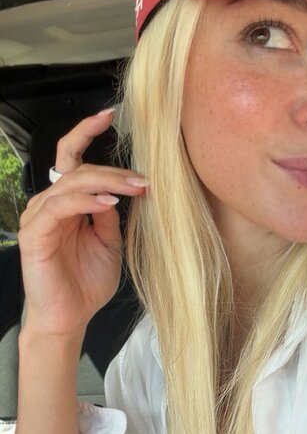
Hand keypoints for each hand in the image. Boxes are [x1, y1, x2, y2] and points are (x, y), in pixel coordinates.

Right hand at [17, 109, 147, 338]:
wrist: (69, 318)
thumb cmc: (86, 284)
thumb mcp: (110, 243)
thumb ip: (112, 214)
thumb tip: (124, 189)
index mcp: (66, 203)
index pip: (73, 158)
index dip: (87, 133)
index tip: (110, 115)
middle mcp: (49, 205)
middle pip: (76, 168)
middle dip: (113, 168)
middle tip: (144, 177)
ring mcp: (39, 217)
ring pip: (70, 184)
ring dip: (105, 181)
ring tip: (134, 187)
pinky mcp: (35, 234)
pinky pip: (59, 207)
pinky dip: (85, 201)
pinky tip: (108, 203)